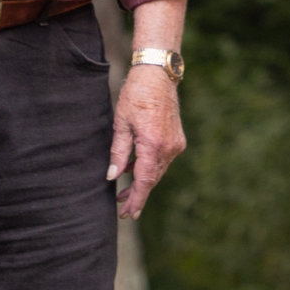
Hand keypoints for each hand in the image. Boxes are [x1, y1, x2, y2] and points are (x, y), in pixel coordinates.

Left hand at [108, 66, 184, 220]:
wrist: (158, 75)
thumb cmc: (136, 95)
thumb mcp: (121, 124)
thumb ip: (118, 152)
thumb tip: (112, 176)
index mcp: (153, 145)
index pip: (144, 181)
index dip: (136, 200)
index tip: (129, 214)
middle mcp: (168, 148)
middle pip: (152, 179)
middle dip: (137, 195)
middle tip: (122, 209)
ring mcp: (175, 144)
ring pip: (157, 171)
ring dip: (142, 181)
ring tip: (123, 192)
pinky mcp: (177, 139)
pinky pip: (162, 160)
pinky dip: (149, 167)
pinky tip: (134, 169)